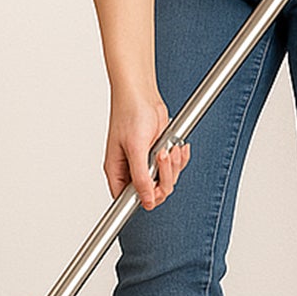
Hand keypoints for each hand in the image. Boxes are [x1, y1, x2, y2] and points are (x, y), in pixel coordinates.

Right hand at [106, 90, 189, 209]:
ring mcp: (146, 162)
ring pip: (166, 180)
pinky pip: (174, 167)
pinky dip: (179, 158)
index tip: (156, 187)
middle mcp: (131, 169)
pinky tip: (176, 146)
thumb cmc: (130, 113)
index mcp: (117, 170)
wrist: (142, 94)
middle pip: (153, 192)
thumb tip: (147, 201)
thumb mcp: (135, 148)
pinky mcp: (158, 154)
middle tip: (162, 156)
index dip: (145, 197)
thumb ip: (141, 177)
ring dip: (173, 164)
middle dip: (164, 176)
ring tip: (168, 147)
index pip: (128, 199)